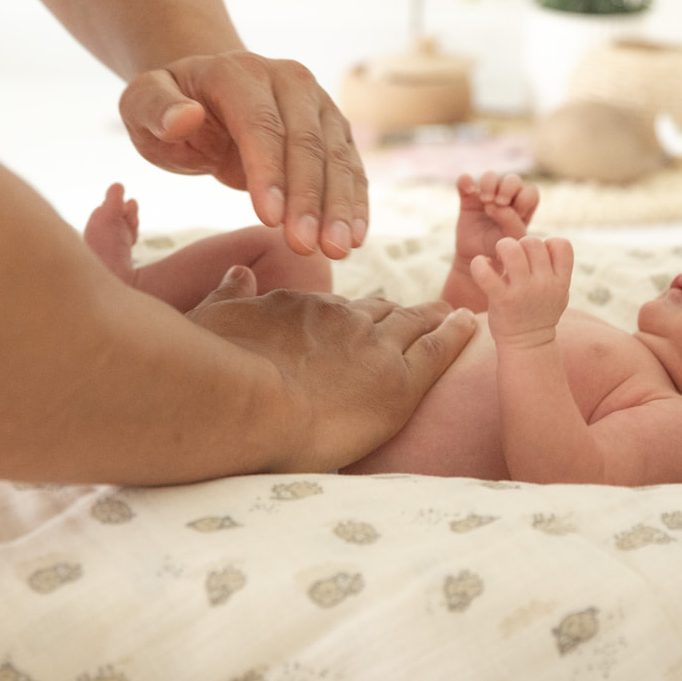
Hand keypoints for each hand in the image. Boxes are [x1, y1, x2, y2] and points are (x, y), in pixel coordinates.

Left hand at [118, 51, 367, 258]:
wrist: (207, 92)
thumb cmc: (167, 107)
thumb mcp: (141, 104)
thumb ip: (154, 108)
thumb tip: (185, 117)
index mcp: (238, 73)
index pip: (260, 124)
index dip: (268, 171)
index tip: (269, 219)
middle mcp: (288, 80)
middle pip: (306, 142)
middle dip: (308, 198)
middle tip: (306, 246)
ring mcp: (317, 103)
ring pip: (336, 156)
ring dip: (338, 206)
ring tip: (337, 249)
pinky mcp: (334, 129)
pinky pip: (350, 167)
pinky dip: (354, 202)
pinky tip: (355, 236)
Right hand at [184, 266, 476, 471]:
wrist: (249, 408)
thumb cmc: (218, 374)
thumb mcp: (212, 323)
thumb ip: (227, 296)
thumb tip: (238, 272)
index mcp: (301, 309)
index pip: (336, 310)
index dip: (353, 314)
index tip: (362, 318)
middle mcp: (342, 319)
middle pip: (380, 311)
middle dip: (399, 311)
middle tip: (420, 311)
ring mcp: (374, 347)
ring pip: (414, 323)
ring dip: (434, 316)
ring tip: (451, 313)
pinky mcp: (400, 382)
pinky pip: (438, 349)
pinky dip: (456, 334)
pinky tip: (469, 325)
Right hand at [453, 171, 538, 269]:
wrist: (477, 259)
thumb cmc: (500, 250)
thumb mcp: (512, 239)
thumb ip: (512, 221)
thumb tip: (497, 204)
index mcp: (523, 207)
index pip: (530, 191)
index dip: (524, 198)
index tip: (517, 213)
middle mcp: (506, 197)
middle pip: (512, 179)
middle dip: (508, 188)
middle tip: (500, 203)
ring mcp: (486, 196)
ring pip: (490, 176)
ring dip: (489, 183)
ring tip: (485, 201)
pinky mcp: (468, 197)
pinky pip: (465, 180)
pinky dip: (466, 181)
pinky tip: (469, 192)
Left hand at [471, 236, 573, 347]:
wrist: (528, 347)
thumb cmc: (540, 314)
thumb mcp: (559, 294)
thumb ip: (556, 270)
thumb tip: (544, 244)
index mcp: (561, 282)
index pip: (562, 244)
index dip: (547, 244)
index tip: (537, 258)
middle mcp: (545, 285)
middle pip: (533, 242)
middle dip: (520, 245)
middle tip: (513, 260)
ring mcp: (523, 292)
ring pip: (512, 248)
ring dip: (502, 248)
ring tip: (499, 260)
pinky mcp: (501, 300)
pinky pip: (485, 272)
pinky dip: (479, 264)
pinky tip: (481, 266)